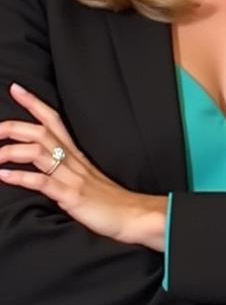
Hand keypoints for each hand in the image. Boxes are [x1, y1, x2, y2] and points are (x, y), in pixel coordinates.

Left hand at [0, 83, 166, 249]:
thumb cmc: (111, 200)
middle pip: (41, 133)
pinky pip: (43, 182)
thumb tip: (45, 166)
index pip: (54, 121)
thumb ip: (68, 169)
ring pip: (39, 153)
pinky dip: (20, 177)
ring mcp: (73, 177)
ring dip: (10, 151)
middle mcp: (74, 161)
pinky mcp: (72, 196)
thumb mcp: (88, 178)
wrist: (134, 215)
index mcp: (77, 154)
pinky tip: (2, 176)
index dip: (34, 104)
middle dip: (12, 127)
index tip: (15, 89)